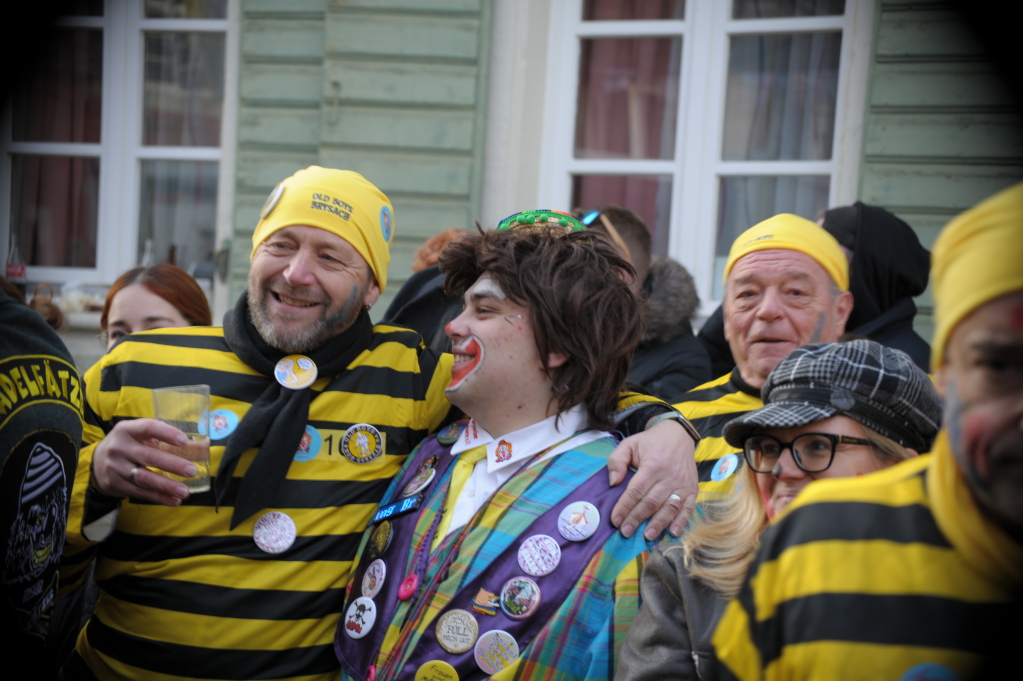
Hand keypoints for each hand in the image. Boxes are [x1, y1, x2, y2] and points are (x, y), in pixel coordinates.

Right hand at [90, 419, 195, 505]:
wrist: (96, 462)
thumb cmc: (127, 445)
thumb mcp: (135, 434)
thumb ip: (157, 437)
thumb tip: (193, 447)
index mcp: (126, 430)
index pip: (147, 428)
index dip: (166, 433)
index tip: (184, 441)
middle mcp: (119, 447)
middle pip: (148, 457)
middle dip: (172, 464)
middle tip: (191, 471)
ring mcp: (116, 467)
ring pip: (144, 478)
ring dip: (166, 486)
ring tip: (185, 491)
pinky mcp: (115, 484)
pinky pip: (140, 492)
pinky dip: (159, 497)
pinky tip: (174, 500)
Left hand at [607, 420, 697, 539]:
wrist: (678, 436)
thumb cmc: (650, 443)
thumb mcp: (629, 444)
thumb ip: (617, 461)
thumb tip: (613, 482)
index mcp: (652, 465)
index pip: (636, 490)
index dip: (625, 507)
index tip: (615, 520)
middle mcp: (669, 476)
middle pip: (651, 502)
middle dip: (637, 519)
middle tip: (626, 532)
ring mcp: (683, 484)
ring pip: (670, 507)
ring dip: (658, 524)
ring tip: (647, 536)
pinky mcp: (693, 489)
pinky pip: (688, 507)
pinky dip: (681, 521)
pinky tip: (673, 532)